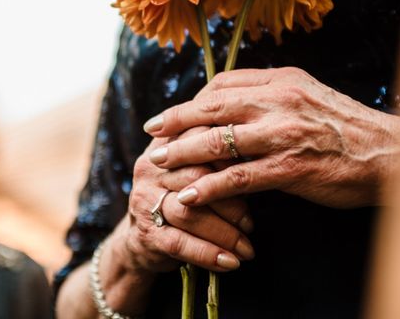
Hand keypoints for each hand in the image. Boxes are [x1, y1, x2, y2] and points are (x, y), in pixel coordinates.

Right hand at [118, 129, 254, 273]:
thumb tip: (259, 157)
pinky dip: (209, 254)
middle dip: (231, 200)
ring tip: (246, 247)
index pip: (197, 136)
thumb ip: (213, 156)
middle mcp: (151, 169)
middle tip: (251, 222)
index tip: (252, 170)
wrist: (140, 239)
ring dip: (224, 232)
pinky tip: (231, 262)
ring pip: (189, 213)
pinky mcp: (146, 234)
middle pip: (196, 175)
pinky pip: (180, 243)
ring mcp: (145, 201)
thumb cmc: (178, 197)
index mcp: (165, 146)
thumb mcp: (189, 169)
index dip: (227, 153)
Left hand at [143, 68, 399, 207]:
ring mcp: (284, 134)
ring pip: (218, 141)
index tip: (175, 113)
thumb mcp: (308, 95)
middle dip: (176, 119)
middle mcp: (279, 100)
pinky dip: (208, 188)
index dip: (193, 99)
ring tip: (159, 162)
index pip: (223, 83)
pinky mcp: (290, 168)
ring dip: (183, 153)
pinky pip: (238, 178)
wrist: (390, 153)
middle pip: (212, 107)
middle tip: (151, 131)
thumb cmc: (346, 127)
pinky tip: (188, 197)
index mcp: (282, 79)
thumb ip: (270, 95)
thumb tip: (230, 102)